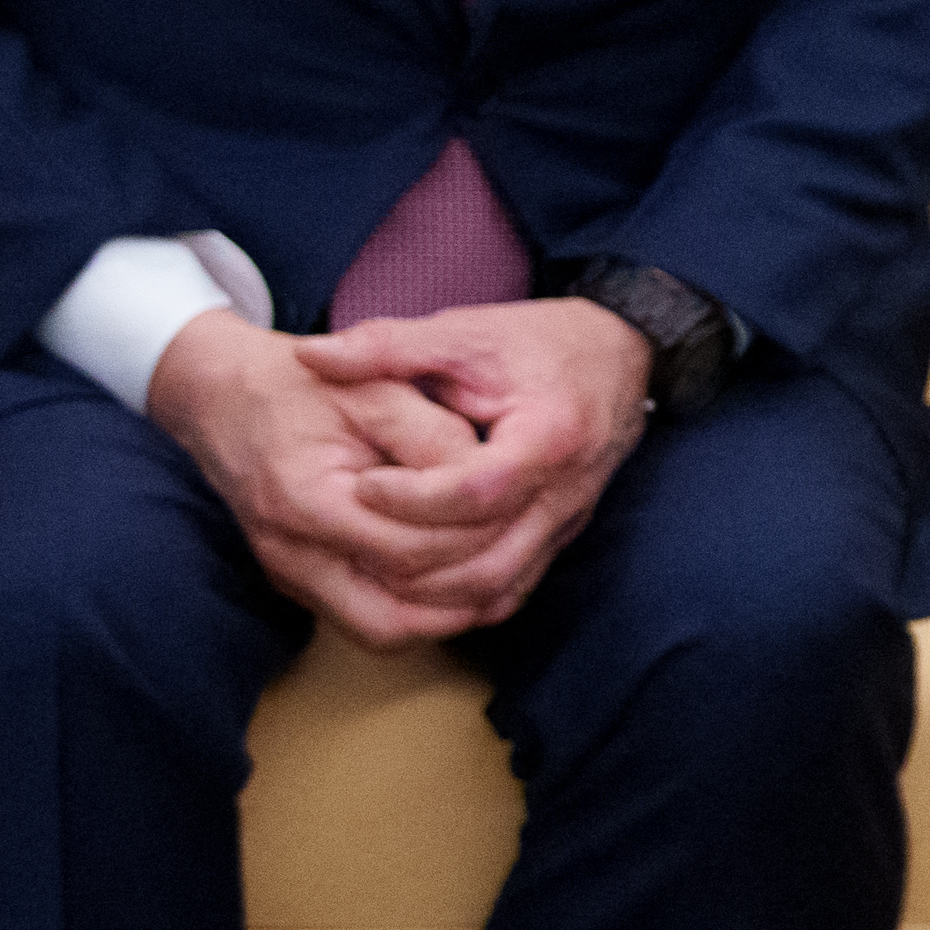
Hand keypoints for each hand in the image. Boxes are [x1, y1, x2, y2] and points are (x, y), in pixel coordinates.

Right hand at [143, 308, 545, 641]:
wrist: (224, 394)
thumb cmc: (304, 385)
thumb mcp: (377, 390)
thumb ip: (434, 438)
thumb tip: (490, 486)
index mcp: (307, 500)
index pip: (409, 552)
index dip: (471, 539)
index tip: (515, 514)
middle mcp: (289, 553)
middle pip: (392, 619)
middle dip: (462, 597)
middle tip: (519, 562)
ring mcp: (289, 575)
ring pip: (381, 632)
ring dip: (442, 615)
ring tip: (501, 580)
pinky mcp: (298, 580)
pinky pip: (365, 618)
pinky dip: (415, 608)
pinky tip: (459, 577)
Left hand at [289, 294, 656, 632]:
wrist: (619, 354)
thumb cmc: (539, 342)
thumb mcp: (464, 332)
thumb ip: (387, 345)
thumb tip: (309, 354)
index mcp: (549, 436)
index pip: (478, 491)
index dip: (412, 498)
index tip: (361, 483)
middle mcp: (567, 491)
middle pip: (488, 558)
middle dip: (413, 559)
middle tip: (354, 538)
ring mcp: (569, 520)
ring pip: (500, 587)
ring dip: (433, 591)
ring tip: (374, 567)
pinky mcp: (562, 535)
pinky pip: (513, 588)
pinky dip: (462, 596)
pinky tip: (418, 584)